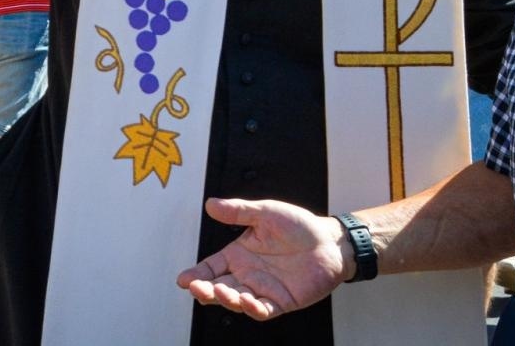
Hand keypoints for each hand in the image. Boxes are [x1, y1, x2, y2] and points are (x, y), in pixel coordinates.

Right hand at [176, 198, 349, 319]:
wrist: (330, 241)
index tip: (184, 280)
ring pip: (238, 301)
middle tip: (197, 289)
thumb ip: (238, 211)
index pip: (211, 267)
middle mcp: (247, 274)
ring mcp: (263, 290)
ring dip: (226, 299)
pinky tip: (246, 301)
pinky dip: (253, 309)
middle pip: (219, 287)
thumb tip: (210, 204)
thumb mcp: (265, 212)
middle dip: (205, 291)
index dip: (197, 275)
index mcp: (239, 254)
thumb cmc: (298, 226)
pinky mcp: (281, 301)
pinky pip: (263, 310)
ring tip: (220, 292)